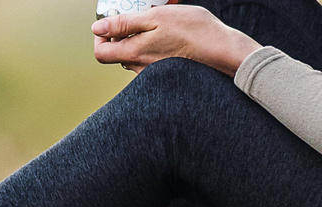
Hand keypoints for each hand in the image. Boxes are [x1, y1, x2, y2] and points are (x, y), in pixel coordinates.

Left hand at [92, 5, 260, 76]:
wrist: (223, 51)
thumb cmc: (193, 31)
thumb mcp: (155, 17)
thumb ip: (124, 24)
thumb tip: (98, 29)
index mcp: (134, 54)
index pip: (101, 53)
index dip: (100, 37)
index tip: (110, 24)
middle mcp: (140, 70)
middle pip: (118, 54)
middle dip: (122, 35)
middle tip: (138, 18)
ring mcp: (154, 74)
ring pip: (136, 56)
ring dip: (140, 40)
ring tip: (158, 25)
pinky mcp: (166, 74)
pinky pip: (151, 61)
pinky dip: (154, 47)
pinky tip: (169, 36)